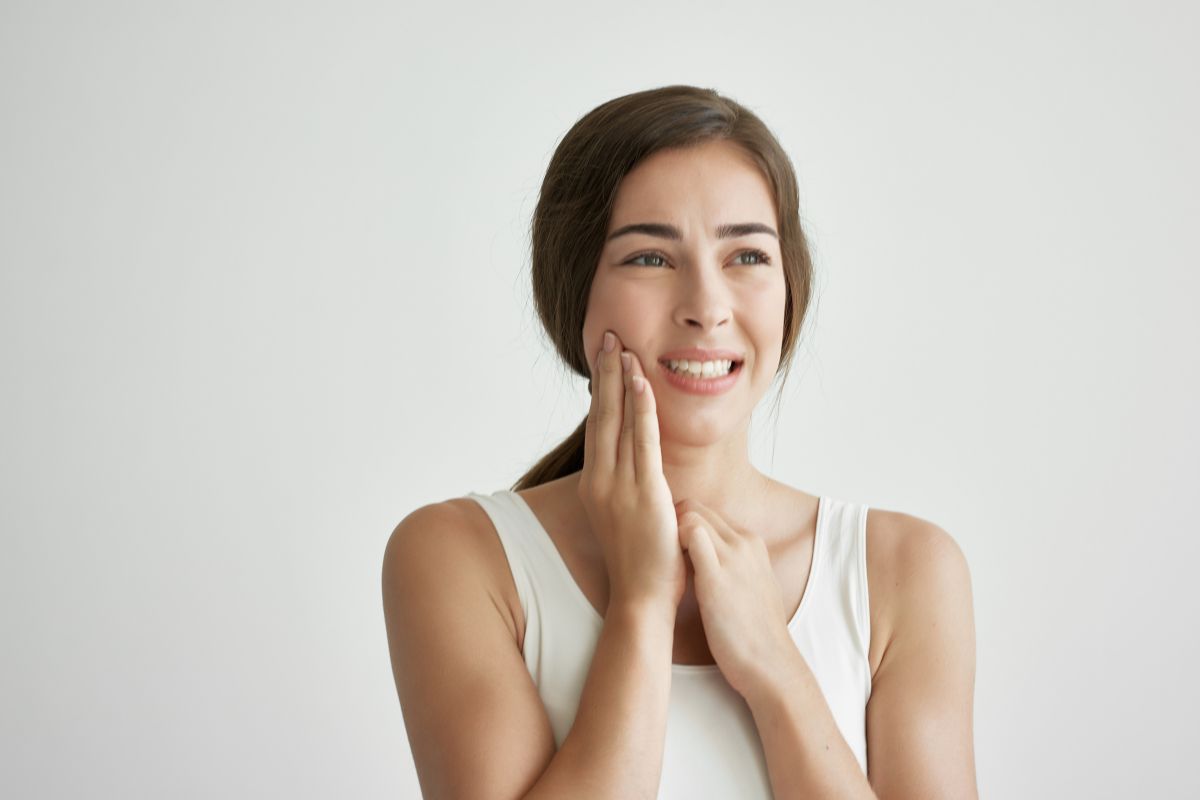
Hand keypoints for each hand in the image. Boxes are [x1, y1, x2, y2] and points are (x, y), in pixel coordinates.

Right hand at [578, 330, 684, 610]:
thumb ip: (628, 489)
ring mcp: (618, 487)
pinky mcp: (644, 492)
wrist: (641, 600)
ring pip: (618, 421)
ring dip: (620, 380)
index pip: (597, 427)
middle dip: (605, 373)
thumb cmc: (640, 565)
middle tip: (608, 336)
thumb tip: (638, 467)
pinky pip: (642, 441)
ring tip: (622, 346)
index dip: (601, 391)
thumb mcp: (626, 519)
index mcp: (594, 486)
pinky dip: (641, 409)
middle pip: (601, 415)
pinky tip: (641, 382)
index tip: (604, 359)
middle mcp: (599, 481)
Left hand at [676, 500, 794, 696]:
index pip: (709, 514)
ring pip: (691, 515)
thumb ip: (735, 567)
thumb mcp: (753, 586)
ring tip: (662, 563)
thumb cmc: (756, 633)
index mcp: (752, 544)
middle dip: (673, 523)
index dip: (684, 526)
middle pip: (697, 508)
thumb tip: (709, 561)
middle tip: (659, 553)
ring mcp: (732, 557)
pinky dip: (672, 542)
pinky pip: (690, 535)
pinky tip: (666, 569)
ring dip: (670, 533)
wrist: (769, 662)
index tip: (670, 547)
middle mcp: (744, 543)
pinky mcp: (716, 575)